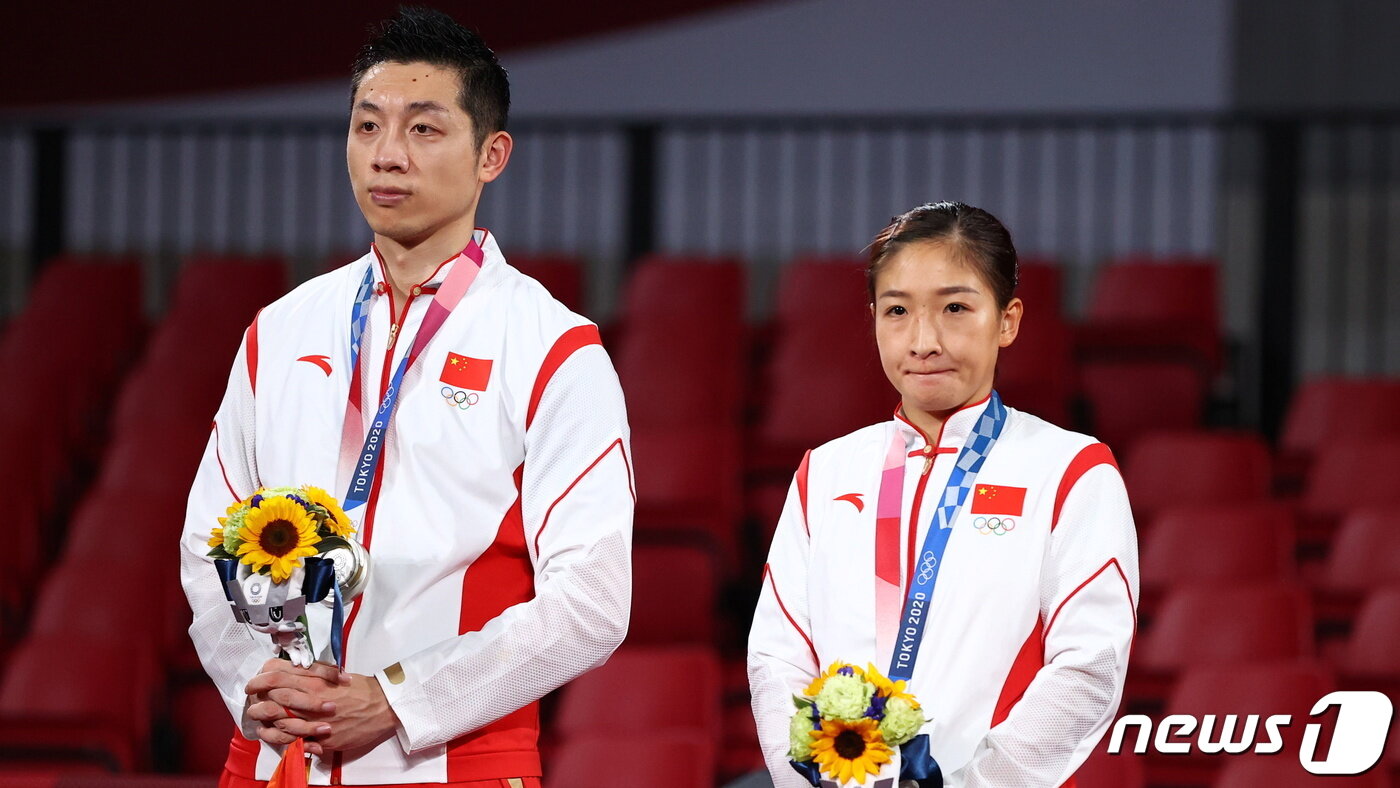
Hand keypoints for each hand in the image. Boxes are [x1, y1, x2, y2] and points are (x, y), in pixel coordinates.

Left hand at [244, 658, 400, 754]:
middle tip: (252, 702)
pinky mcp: (322, 739)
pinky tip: (275, 736)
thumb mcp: (334, 674)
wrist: (383, 707)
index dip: (260, 680)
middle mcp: (312, 701)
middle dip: (257, 702)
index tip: (253, 684)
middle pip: (273, 700)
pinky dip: (280, 739)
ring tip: (259, 721)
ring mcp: (316, 721)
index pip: (277, 677)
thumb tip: (290, 670)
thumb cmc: (360, 688)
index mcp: (315, 681)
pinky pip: (294, 742)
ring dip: (265, 722)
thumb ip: (312, 672)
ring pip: (279, 723)